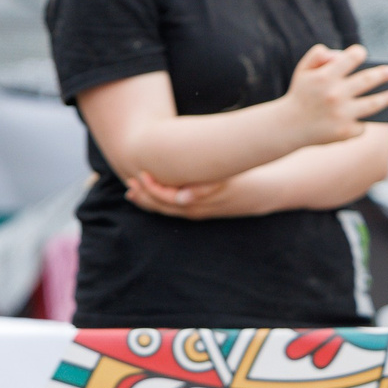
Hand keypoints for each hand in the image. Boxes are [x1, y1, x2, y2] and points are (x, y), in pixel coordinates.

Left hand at [126, 169, 253, 219]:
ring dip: (147, 200)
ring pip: (164, 210)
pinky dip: (157, 201)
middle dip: (143, 196)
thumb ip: (204, 188)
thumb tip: (181, 198)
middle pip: (160, 208)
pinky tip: (147, 193)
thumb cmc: (241, 181)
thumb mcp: (225, 182)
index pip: (165, 200)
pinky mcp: (196, 209)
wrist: (258, 194)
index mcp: (196, 205)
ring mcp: (194, 212)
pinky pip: (171, 208)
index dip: (150, 189)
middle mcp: (192, 211)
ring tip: (132, 189)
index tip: (141, 174)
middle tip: (129, 181)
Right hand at [279, 43, 387, 145]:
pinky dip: (362, 123)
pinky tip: (364, 120)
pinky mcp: (345, 131)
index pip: (353, 57)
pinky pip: (362, 125)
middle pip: (370, 79)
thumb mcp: (302, 71)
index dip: (359, 53)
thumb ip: (318, 55)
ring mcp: (342, 114)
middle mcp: (335, 94)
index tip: (363, 55)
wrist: (286, 127)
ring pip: (374, 104)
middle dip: (384, 74)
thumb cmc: (300, 96)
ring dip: (387, 98)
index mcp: (326, 76)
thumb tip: (340, 54)